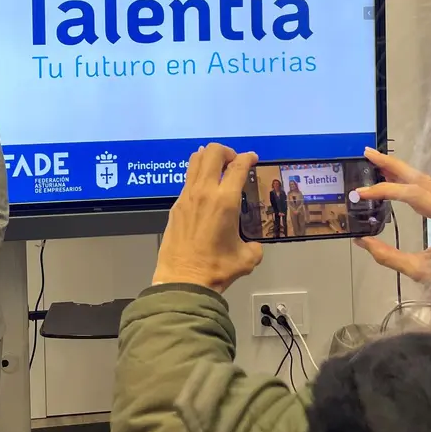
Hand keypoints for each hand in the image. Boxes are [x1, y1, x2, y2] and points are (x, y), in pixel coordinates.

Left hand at [152, 144, 263, 292]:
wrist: (183, 280)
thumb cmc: (216, 269)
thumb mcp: (246, 258)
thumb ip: (254, 247)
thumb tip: (253, 246)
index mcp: (225, 201)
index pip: (238, 167)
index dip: (247, 158)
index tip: (252, 158)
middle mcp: (205, 192)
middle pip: (213, 153)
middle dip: (226, 151)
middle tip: (234, 162)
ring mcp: (187, 197)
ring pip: (195, 161)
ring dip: (209, 157)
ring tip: (218, 166)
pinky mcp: (176, 206)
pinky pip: (188, 179)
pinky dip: (198, 174)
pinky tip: (204, 188)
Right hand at [353, 147, 430, 282]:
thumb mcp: (424, 272)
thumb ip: (391, 257)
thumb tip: (362, 242)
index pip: (414, 194)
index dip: (386, 190)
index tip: (362, 193)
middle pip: (421, 177)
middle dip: (393, 165)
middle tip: (368, 154)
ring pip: (427, 181)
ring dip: (401, 171)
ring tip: (377, 163)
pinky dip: (411, 182)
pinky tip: (397, 180)